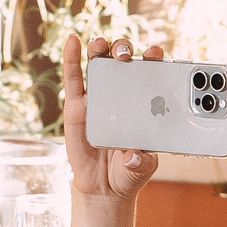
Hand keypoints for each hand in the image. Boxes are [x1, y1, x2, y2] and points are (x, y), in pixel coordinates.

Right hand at [62, 34, 162, 200]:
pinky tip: (73, 40)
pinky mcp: (76, 105)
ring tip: (100, 43)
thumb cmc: (127, 170)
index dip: (153, 58)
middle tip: (125, 55)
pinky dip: (72, 58)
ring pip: (98, 63)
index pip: (149, 74)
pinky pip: (73, 79)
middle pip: (122, 61)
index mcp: (142, 103)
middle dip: (124, 50)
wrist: (103, 185)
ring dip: (100, 48)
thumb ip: (141, 162)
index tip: (155, 52)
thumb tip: (133, 156)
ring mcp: (97, 97)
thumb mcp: (142, 168)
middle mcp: (121, 94)